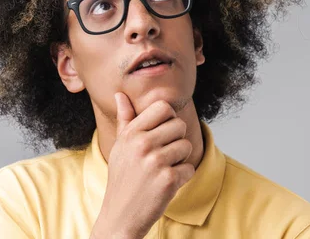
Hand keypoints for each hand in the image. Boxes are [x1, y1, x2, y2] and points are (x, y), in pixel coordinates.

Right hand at [92, 92, 195, 238]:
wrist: (120, 216)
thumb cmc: (122, 178)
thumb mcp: (119, 147)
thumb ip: (125, 119)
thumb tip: (120, 94)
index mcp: (131, 133)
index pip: (163, 107)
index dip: (168, 119)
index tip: (162, 133)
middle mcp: (142, 144)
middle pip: (179, 125)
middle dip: (176, 140)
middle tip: (163, 156)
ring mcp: (155, 162)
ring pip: (187, 146)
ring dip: (180, 160)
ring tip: (163, 170)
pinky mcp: (168, 179)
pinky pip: (190, 168)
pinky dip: (183, 177)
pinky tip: (167, 183)